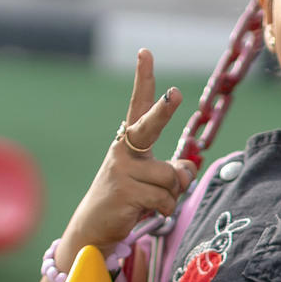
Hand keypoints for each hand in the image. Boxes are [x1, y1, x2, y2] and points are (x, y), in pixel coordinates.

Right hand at [56, 50, 192, 258]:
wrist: (94, 228)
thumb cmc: (129, 198)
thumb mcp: (154, 182)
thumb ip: (175, 172)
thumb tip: (186, 172)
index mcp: (130, 141)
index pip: (139, 105)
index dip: (144, 79)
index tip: (145, 53)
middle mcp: (123, 149)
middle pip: (150, 126)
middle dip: (164, 110)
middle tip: (176, 94)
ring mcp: (122, 170)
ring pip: (171, 178)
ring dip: (170, 195)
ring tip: (150, 202)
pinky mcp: (125, 192)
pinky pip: (165, 199)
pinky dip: (164, 210)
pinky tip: (146, 212)